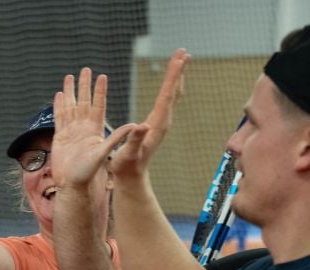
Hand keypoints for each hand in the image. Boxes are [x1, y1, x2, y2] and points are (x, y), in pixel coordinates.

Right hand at [50, 68, 136, 188]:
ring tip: (68, 77)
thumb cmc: (89, 172)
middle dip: (84, 85)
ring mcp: (70, 131)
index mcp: (95, 129)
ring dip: (70, 92)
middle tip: (85, 69)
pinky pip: (59, 117)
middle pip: (83, 101)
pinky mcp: (60, 137)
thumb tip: (135, 125)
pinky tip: (58, 95)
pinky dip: (58, 105)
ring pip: (70, 106)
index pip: (98, 105)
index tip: (102, 76)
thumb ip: (117, 138)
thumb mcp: (105, 153)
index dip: (100, 91)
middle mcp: (83, 127)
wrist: (72, 184)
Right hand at [111, 49, 189, 178]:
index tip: (179, 58)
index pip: (167, 95)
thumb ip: (134, 140)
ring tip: (179, 60)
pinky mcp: (157, 125)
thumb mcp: (127, 154)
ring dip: (176, 77)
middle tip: (183, 51)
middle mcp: (163, 121)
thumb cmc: (126, 167)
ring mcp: (161, 123)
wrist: (131, 178)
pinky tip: (168, 83)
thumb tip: (142, 126)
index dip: (173, 75)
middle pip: (174, 91)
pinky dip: (169, 87)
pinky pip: (166, 101)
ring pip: (172, 95)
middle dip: (178, 70)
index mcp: (156, 124)